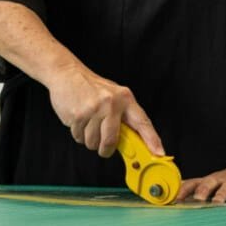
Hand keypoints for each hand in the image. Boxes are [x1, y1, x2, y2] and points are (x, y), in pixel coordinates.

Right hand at [47, 67, 163, 158]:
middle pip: (111, 141)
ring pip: (93, 142)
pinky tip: (79, 120)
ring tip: (88, 123)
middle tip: (103, 146)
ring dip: (89, 140)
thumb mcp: (113, 97)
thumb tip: (133, 143)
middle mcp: (111, 103)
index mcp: (125, 99)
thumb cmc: (92, 88)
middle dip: (106, 149)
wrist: (67, 73)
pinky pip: (79, 138)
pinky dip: (78, 134)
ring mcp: (94, 109)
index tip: (159, 153)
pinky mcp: (78, 114)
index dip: (152, 140)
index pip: (143, 122)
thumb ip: (123, 118)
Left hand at [178, 156, 225, 204]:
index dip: (185, 190)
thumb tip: (174, 195)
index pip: (194, 183)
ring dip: (222, 193)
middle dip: (203, 190)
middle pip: (211, 183)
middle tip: (198, 198)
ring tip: (217, 201)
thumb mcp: (213, 181)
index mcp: (212, 180)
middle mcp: (223, 181)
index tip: (176, 199)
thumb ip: (196, 188)